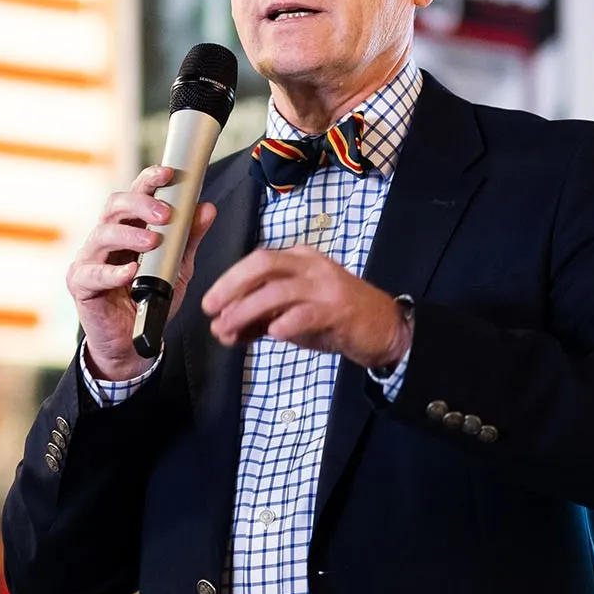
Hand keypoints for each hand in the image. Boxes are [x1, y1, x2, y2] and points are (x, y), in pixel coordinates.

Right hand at [68, 164, 216, 381]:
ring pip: (102, 235)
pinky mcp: (80, 284)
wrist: (133, 342)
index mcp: (127, 228)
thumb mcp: (178, 268)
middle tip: (165, 214)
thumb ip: (190, 239)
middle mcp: (105, 238)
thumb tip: (207, 208)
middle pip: (114, 206)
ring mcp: (90, 260)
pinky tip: (130, 272)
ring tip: (153, 241)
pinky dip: (113, 272)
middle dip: (140, 204)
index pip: (134, 194)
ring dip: (129, 235)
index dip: (148, 180)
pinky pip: (93, 274)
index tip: (168, 173)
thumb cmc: (149, 299)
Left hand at [201, 244, 407, 368]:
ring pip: (278, 291)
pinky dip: (285, 323)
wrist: (384, 328)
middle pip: (262, 264)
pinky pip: (306, 314)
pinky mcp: (338, 310)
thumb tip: (224, 329)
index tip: (210, 304)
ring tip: (228, 329)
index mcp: (299, 260)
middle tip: (210, 309)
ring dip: (247, 310)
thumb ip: (261, 318)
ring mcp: (326, 287)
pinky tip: (271, 334)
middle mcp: (311, 266)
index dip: (228, 281)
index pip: (256, 262)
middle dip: (231, 286)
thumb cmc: (337, 318)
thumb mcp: (294, 314)